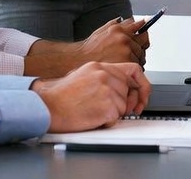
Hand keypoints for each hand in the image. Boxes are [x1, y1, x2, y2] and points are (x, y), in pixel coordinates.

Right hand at [33, 62, 150, 132]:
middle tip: (114, 110)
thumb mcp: (82, 75)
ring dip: (112, 114)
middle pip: (129, 91)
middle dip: (125, 103)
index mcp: (100, 66)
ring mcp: (107, 90)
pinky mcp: (107, 106)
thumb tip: (122, 87)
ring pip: (124, 106)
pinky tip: (92, 118)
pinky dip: (107, 123)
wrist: (48, 108)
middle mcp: (105, 75)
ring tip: (93, 111)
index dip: (142, 85)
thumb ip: (104, 77)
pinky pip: (117, 118)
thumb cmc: (61, 97)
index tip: (142, 95)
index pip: (134, 70)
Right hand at [75, 17, 151, 65]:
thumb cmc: (91, 48)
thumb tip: (138, 21)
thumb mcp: (105, 30)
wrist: (79, 61)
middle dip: (140, 47)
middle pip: (144, 42)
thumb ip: (123, 25)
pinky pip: (138, 66)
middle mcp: (124, 38)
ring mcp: (126, 51)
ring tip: (124, 61)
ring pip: (142, 55)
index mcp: (120, 29)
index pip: (141, 28)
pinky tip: (123, 67)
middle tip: (131, 52)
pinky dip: (133, 68)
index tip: (143, 36)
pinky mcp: (126, 63)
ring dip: (137, 58)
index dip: (142, 34)